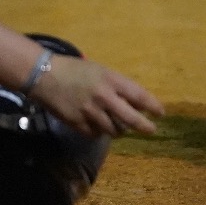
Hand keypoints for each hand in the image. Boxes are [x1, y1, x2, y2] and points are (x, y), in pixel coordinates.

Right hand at [30, 54, 162, 136]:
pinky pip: (96, 134)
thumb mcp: (101, 71)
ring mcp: (90, 112)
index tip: (160, 113)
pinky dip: (100, 132)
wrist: (44, 76)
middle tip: (151, 130)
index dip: (152, 106)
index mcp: (111, 80)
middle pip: (130, 118)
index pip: (139, 96)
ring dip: (120, 130)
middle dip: (144, 126)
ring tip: (120, 128)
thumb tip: (135, 102)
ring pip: (114, 130)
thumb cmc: (75, 70)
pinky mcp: (77, 123)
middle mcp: (104, 97)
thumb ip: (117, 86)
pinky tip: (99, 127)